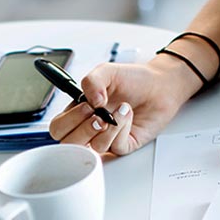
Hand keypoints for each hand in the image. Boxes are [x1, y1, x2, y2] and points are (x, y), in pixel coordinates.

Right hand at [49, 56, 199, 156]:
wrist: (160, 85)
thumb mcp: (106, 72)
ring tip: (121, 109)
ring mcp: (106, 138)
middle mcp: (90, 127)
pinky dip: (122, 129)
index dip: (68, 120)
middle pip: (69, 144)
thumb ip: (90, 81)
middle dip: (84, 129)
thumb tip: (90, 101)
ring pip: (94, 147)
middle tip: (98, 114)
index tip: (86, 105)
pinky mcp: (124, 145)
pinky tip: (128, 115)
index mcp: (79, 112)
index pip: (59, 128)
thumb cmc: (133, 80)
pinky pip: (116, 147)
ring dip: (109, 126)